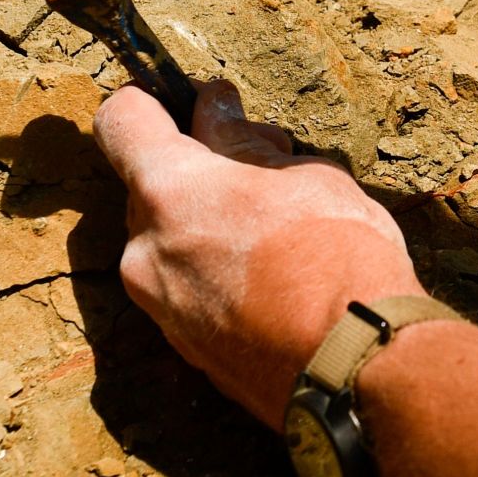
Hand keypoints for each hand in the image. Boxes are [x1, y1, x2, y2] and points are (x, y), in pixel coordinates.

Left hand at [94, 81, 424, 420]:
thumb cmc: (339, 260)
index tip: (191, 108)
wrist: (355, 370)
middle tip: (266, 167)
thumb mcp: (306, 178)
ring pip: (167, 243)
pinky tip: (273, 279)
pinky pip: (184, 291)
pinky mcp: (182, 350)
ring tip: (278, 230)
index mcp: (168, 192)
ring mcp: (158, 308)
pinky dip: (214, 274)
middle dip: (198, 171)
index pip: (121, 122)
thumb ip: (245, 145)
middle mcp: (144, 251)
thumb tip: (216, 114)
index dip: (152, 105)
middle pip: (149, 188)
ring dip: (206, 226)